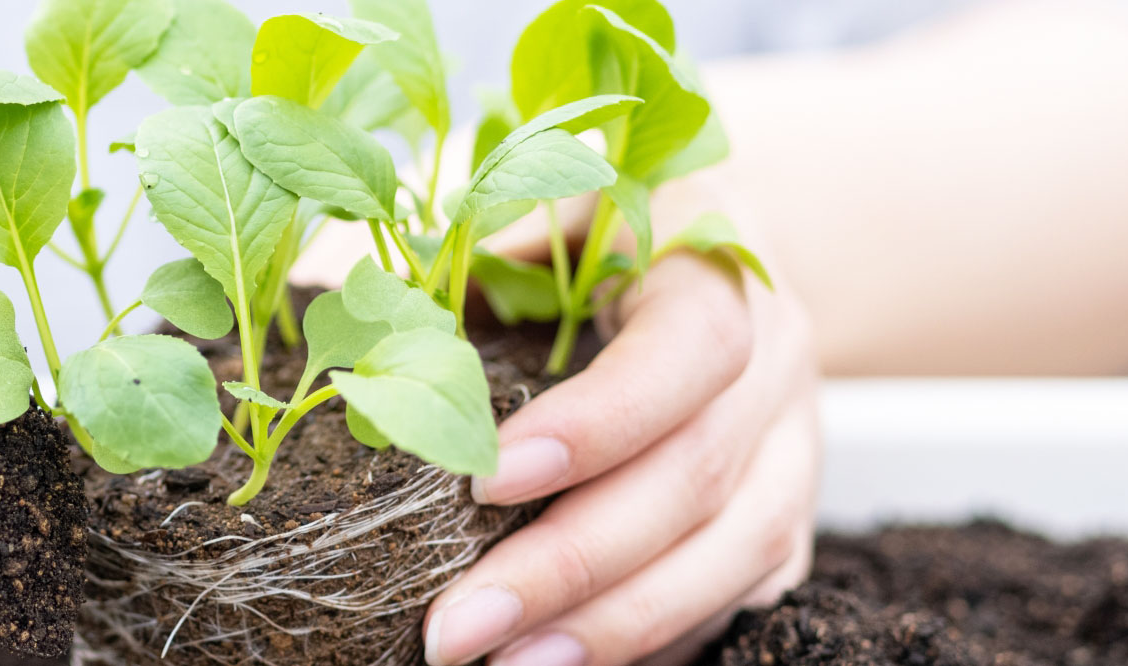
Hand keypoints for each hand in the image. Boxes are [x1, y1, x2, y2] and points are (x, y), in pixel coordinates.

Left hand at [422, 177, 822, 665]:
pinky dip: (650, 640)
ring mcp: (795, 449)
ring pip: (729, 556)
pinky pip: (735, 596)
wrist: (720, 255)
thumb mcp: (542, 205)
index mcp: (717, 268)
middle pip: (695, 477)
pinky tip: (558, 661)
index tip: (481, 482)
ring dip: (611, 627)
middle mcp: (779, 362)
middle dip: (569, 564)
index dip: (596, 425)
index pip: (685, 351)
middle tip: (453, 626)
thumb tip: (332, 300)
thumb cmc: (603, 231)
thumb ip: (463, 248)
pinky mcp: (785, 517)